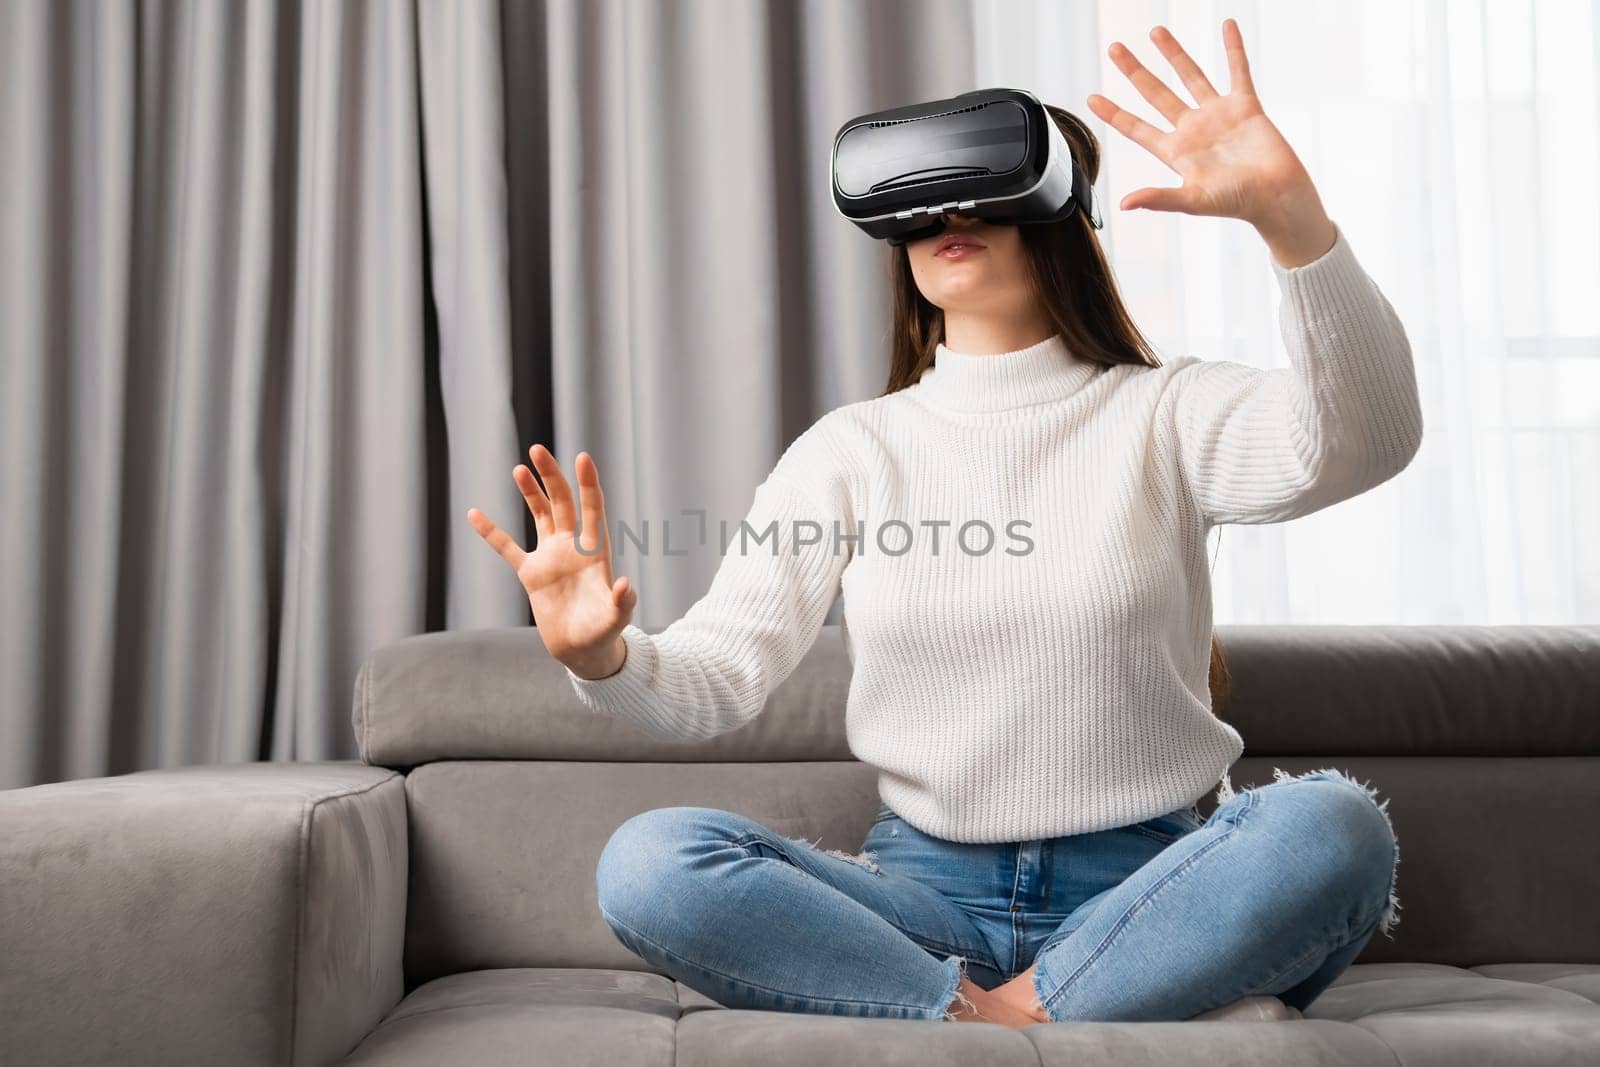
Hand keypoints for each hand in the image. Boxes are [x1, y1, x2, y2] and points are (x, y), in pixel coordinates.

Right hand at [467, 445, 637, 678]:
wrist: (582, 650)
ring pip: (539, 516)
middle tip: (538, 450)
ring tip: (520, 469)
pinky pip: (507, 548)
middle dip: (551, 477)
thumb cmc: (604, 632)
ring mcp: (550, 558)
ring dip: (530, 493)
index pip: (592, 509)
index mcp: (595, 552)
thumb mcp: (617, 617)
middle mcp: (572, 548)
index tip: (582, 457)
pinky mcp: (530, 574)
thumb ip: (622, 601)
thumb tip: (624, 583)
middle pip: (562, 503)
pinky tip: (474, 513)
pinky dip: (492, 532)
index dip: (588, 484)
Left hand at [1088, 18, 1335, 263]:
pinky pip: (1237, 70)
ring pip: (1191, 76)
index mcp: (1176, 152)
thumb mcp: (1194, 201)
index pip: (1137, 129)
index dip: (1115, 113)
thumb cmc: (1237, 203)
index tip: (1091, 98)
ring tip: (1155, 31)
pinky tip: (1226, 24)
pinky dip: (1233, 48)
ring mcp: (1218, 115)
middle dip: (1135, 71)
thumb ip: (1159, 199)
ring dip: (1173, 53)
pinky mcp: (1246, 105)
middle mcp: (1193, 129)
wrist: (1278, 196)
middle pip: (1156, 94)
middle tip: (1114, 48)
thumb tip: (1125, 204)